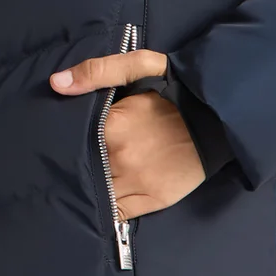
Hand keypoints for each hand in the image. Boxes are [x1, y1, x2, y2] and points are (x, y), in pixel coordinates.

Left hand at [49, 48, 203, 221]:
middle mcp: (121, 158)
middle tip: (57, 161)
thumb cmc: (179, 90)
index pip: (71, 137)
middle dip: (70, 163)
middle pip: (80, 166)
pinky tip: (98, 195)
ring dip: (85, 184)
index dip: (63, 137)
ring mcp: (137, 183)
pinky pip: (116, 211)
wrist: (221, 120)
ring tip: (74, 179)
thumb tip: (57, 83)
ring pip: (96, 189)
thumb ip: (98, 71)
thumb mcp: (142, 65)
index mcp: (114, 125)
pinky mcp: (152, 200)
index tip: (53, 137)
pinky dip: (105, 204)